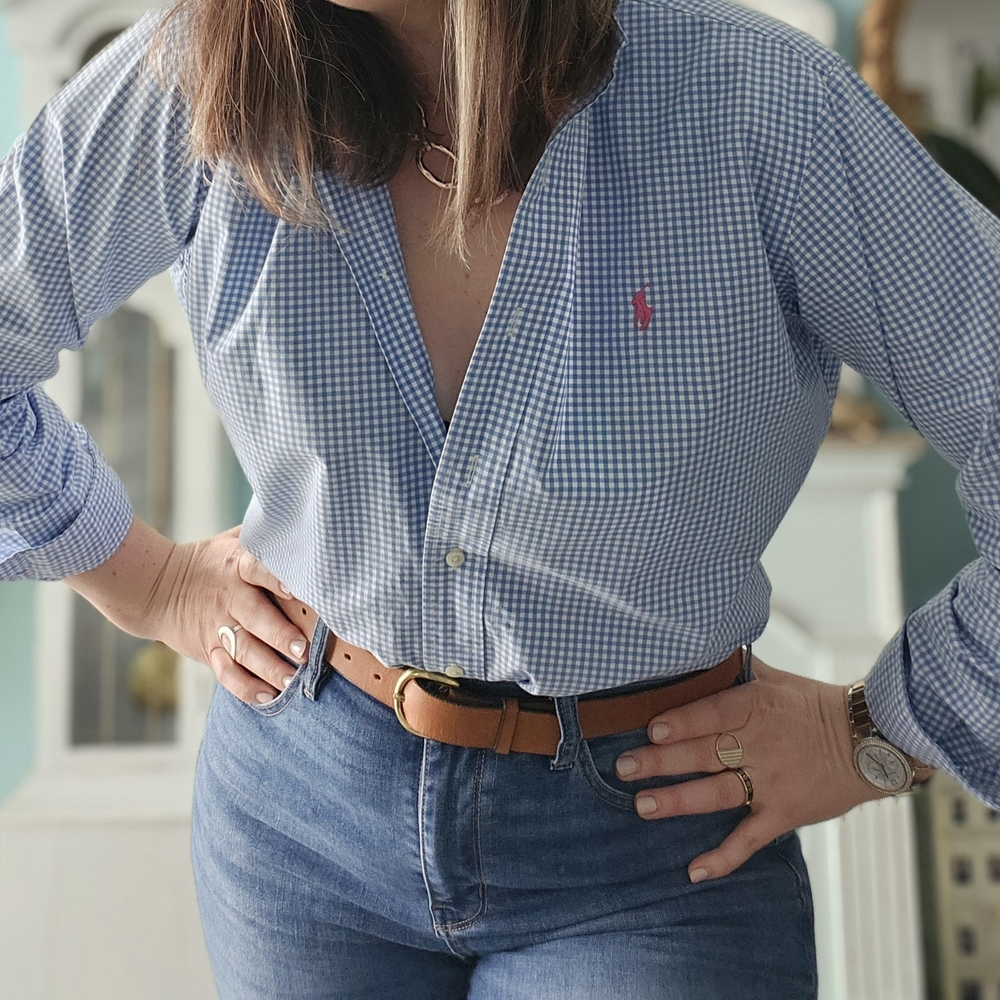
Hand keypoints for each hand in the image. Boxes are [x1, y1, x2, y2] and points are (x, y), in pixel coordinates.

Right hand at [67, 517, 309, 703]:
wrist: (156, 587)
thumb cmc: (210, 561)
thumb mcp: (232, 540)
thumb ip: (264, 536)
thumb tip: (302, 521)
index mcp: (237, 565)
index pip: (259, 568)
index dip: (277, 578)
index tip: (298, 589)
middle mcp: (228, 597)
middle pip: (255, 618)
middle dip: (279, 635)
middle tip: (302, 651)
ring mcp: (217, 626)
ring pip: (243, 651)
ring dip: (268, 668)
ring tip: (291, 680)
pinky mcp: (208, 649)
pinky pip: (227, 673)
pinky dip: (245, 687)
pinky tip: (267, 696)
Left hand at [613, 657, 882, 881]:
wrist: (871, 742)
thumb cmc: (815, 706)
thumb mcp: (777, 679)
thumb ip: (736, 669)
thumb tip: (700, 645)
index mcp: (757, 707)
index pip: (713, 713)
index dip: (682, 722)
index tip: (651, 730)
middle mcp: (761, 745)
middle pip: (704, 753)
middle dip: (661, 761)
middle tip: (623, 767)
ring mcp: (772, 782)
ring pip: (718, 792)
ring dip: (678, 800)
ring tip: (642, 805)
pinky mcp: (784, 813)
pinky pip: (750, 839)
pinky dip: (723, 858)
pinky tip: (694, 871)